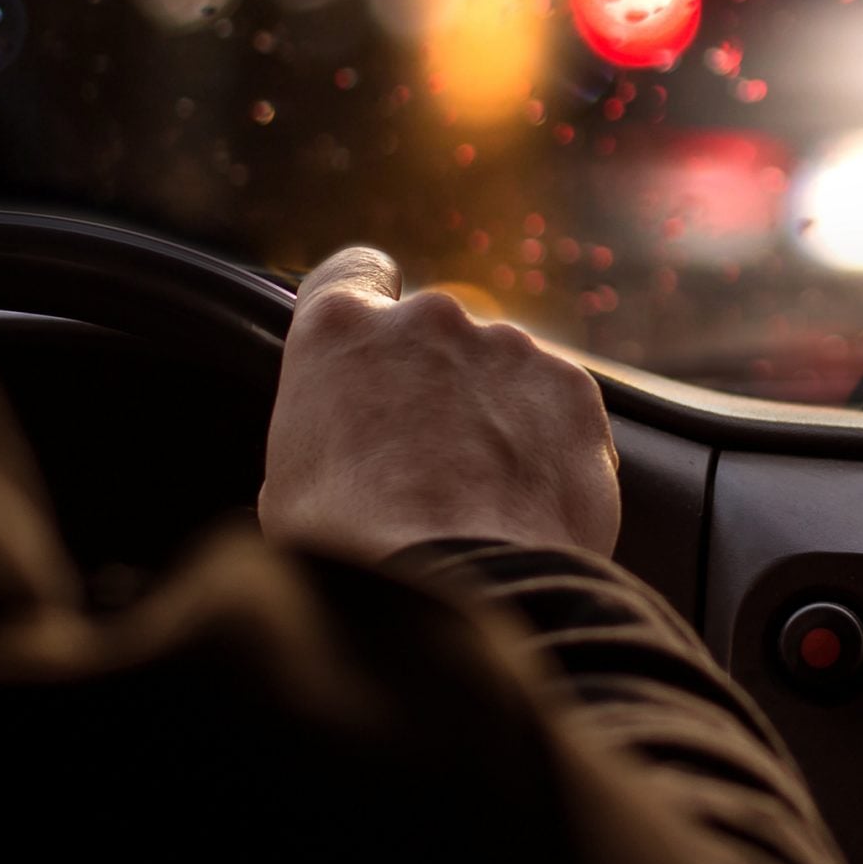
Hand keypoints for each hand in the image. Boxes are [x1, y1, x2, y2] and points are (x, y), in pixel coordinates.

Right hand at [257, 247, 621, 563]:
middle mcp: (429, 320)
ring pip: (502, 372)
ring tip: (481, 499)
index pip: (355, 271)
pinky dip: (547, 445)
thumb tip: (336, 454)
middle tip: (428, 462)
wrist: (456, 592)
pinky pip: (557, 410)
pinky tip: (524, 505)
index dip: (369, 300)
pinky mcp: (572, 391)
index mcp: (341, 331)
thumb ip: (322, 435)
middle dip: (436, 384)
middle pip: (435, 335)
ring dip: (494, 416)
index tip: (378, 339)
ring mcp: (509, 348)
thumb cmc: (353, 550)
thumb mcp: (290, 488)